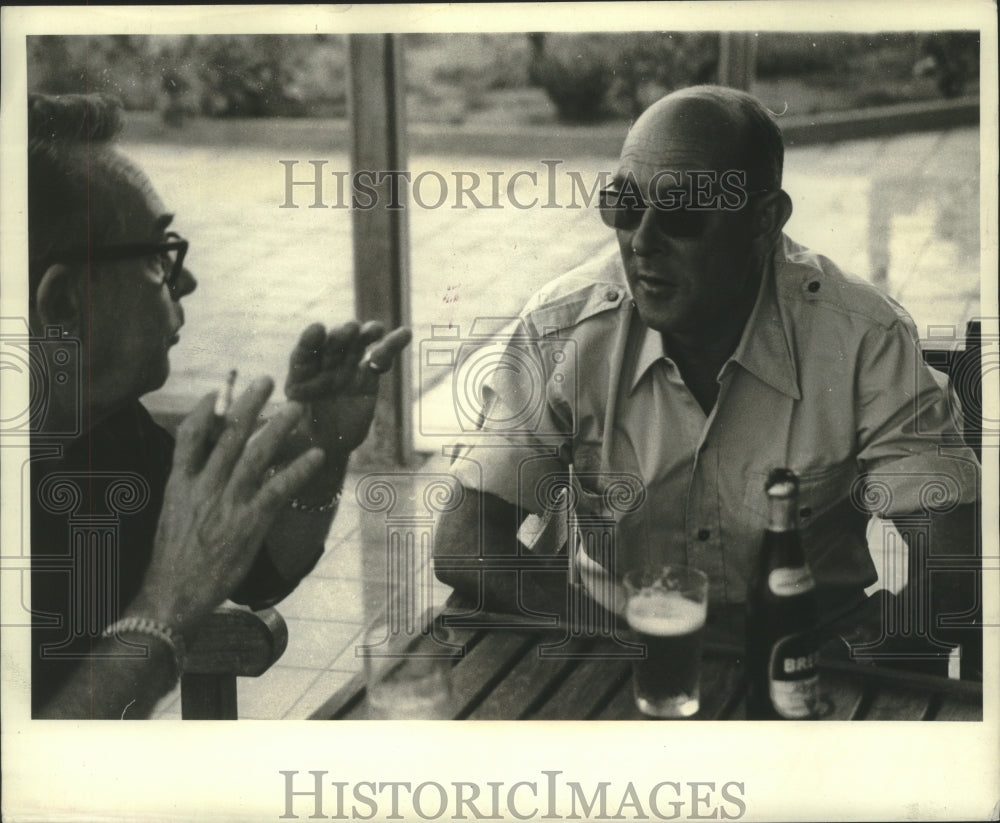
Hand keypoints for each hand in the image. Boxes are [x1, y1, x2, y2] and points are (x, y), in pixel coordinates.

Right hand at [131, 377, 324, 632]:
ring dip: (278, 427)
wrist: (172, 596)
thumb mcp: (172, 517)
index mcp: (179, 485)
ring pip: (255, 455)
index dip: (201, 411)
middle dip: (248, 405)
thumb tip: (205, 472)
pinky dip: (298, 470)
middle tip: (267, 380)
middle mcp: (203, 488)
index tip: (215, 392)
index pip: (188, 437)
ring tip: (296, 407)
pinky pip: (277, 489)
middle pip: (227, 436)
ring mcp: (226, 504)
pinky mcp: (248, 524)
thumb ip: (189, 491)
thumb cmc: (173, 562)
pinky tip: (316, 456)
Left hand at [284, 320, 411, 455]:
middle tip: (351, 327)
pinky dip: (391, 346)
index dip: (309, 343)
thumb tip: (281, 442)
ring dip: (366, 335)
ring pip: (356, 348)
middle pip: (331, 348)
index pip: (303, 357)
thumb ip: (290, 437)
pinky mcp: (368, 377)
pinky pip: (379, 360)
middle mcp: (321, 370)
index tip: (317, 329)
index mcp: (299, 380)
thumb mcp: (293, 440)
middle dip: (341, 337)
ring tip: (376, 328)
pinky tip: (404, 334)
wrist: (331, 443)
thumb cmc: (306, 441)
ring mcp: (345, 370)